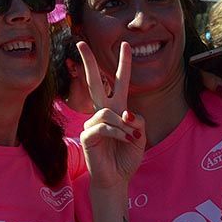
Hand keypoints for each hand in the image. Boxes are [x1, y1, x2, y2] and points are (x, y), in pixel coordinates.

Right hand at [78, 41, 145, 191]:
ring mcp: (93, 123)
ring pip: (109, 112)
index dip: (123, 64)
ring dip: (124, 126)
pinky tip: (124, 141)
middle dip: (88, 62)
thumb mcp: (140, 135)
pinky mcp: (87, 135)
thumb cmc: (126, 157)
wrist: (117, 178)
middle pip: (94, 82)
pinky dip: (118, 133)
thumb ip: (137, 120)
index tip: (126, 45)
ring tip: (130, 139)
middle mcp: (103, 112)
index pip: (119, 82)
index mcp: (117, 109)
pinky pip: (104, 126)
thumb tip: (124, 113)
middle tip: (80, 42)